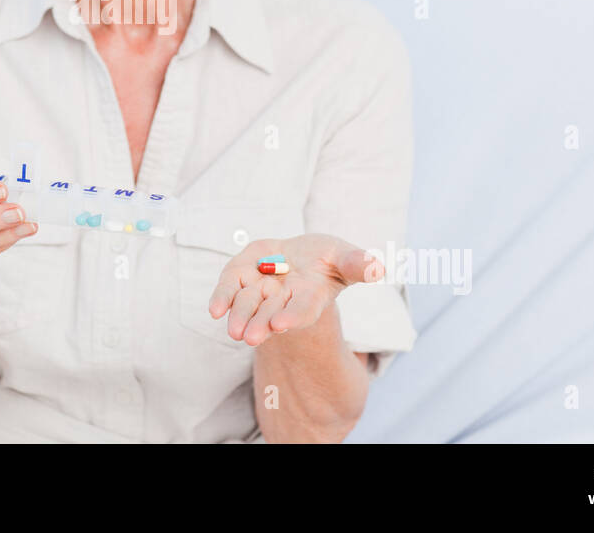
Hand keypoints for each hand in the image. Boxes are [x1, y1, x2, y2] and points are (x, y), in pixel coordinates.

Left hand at [208, 233, 384, 346]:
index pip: (302, 309)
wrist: (298, 256)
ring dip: (240, 316)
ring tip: (235, 332)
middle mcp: (282, 298)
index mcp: (310, 296)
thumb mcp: (344, 257)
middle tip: (250, 337)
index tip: (281, 324)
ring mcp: (260, 289)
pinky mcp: (241, 276)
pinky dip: (221, 299)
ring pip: (248, 304)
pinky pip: (229, 289)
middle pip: (271, 313)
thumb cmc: (327, 259)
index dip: (293, 316)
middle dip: (261, 325)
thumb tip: (379, 267)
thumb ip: (358, 264)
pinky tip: (214, 310)